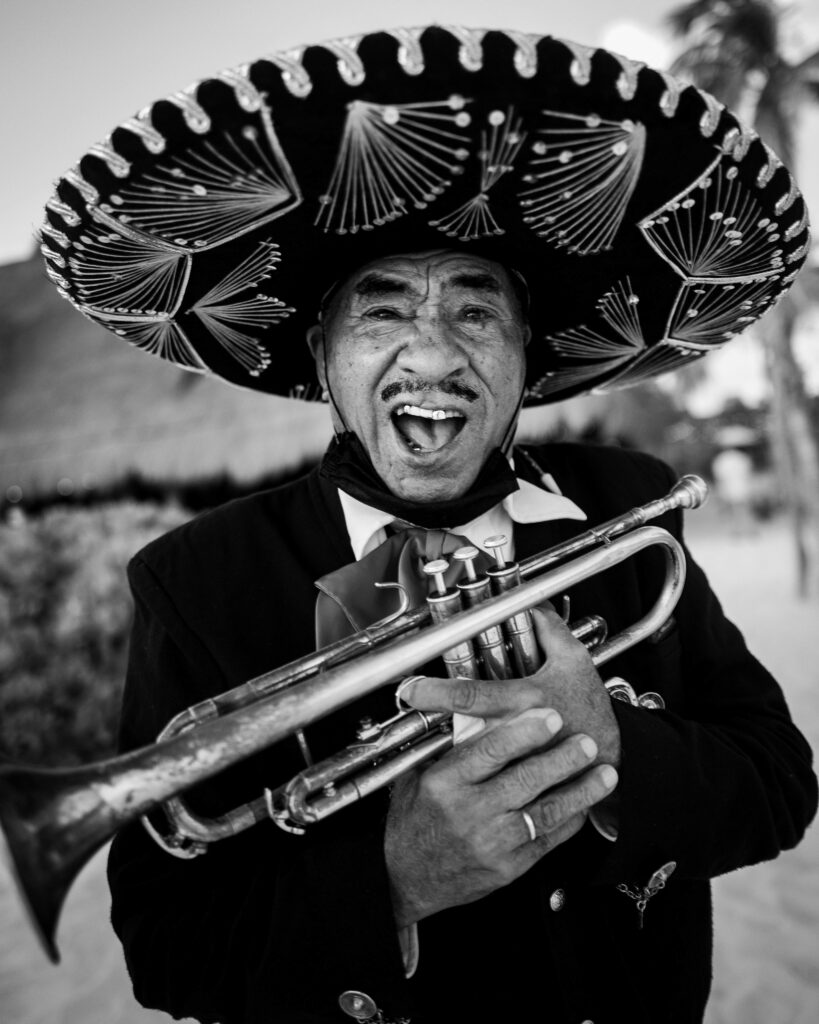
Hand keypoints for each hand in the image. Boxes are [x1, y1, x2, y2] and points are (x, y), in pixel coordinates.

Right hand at [384, 707, 617, 927]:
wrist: (405, 879)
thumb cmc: (413, 821)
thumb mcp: (416, 778)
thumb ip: (447, 749)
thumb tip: (475, 711)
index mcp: (445, 783)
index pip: (492, 751)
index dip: (526, 732)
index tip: (550, 715)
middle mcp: (470, 812)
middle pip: (526, 779)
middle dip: (562, 759)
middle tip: (587, 741)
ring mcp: (492, 843)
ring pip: (545, 811)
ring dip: (580, 791)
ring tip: (605, 773)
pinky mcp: (509, 867)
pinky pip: (547, 840)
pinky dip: (570, 820)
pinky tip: (586, 804)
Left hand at [400, 602, 621, 765]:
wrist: (612, 759)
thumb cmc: (590, 706)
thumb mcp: (574, 660)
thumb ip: (549, 628)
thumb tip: (529, 602)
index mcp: (525, 700)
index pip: (471, 695)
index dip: (435, 692)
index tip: (408, 689)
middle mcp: (515, 734)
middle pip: (457, 732)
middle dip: (428, 728)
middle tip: (404, 721)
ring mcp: (516, 765)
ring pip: (468, 763)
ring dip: (442, 757)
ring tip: (416, 752)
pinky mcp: (518, 789)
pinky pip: (484, 785)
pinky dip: (465, 780)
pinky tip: (449, 776)